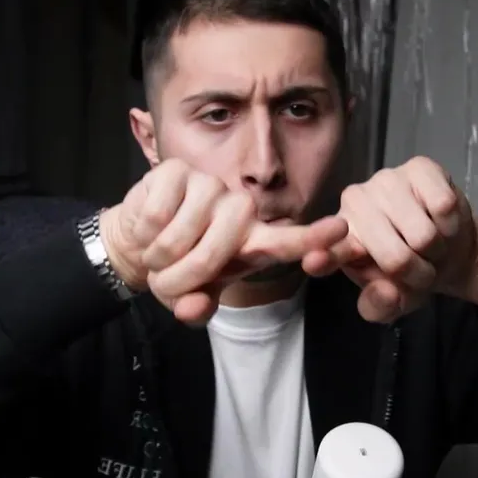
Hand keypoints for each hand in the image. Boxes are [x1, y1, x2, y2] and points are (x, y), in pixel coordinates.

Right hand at [99, 159, 347, 324]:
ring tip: (158, 254)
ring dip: (161, 254)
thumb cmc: (175, 268)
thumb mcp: (188, 297)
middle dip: (189, 272)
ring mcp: (210, 186)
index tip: (340, 229)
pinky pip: (159, 213)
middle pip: (223, 246)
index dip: (313, 237)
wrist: (137, 242)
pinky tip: (147, 229)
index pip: (288, 240)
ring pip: (185, 231)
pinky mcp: (178, 170)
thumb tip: (192, 307)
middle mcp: (238, 209)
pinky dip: (145, 232)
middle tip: (169, 279)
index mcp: (252, 241)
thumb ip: (196, 307)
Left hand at [304, 156, 477, 322]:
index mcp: (338, 238)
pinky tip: (441, 222)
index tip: (315, 262)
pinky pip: (443, 207)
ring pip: (423, 237)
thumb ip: (380, 306)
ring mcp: (386, 180)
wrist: (450, 245)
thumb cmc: (412, 271)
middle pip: (395, 258)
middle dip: (419, 275)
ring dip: (436, 251)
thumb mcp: (394, 300)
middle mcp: (355, 203)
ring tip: (430, 245)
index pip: (326, 248)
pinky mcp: (420, 167)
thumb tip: (386, 292)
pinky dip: (450, 226)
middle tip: (421, 268)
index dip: (325, 256)